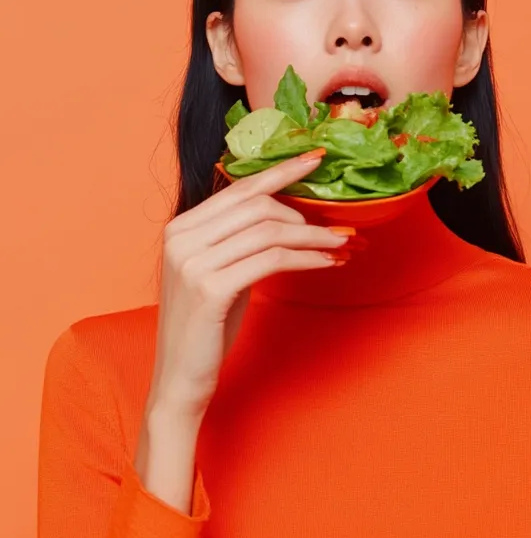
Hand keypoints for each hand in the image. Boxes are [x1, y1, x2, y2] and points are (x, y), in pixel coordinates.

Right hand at [146, 150, 350, 422]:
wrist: (179, 380)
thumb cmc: (205, 328)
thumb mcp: (218, 271)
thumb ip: (238, 239)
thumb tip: (289, 214)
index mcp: (180, 226)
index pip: (238, 187)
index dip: (280, 170)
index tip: (315, 158)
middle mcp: (181, 237)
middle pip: (258, 206)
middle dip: (306, 213)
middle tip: (339, 227)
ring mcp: (192, 261)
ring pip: (269, 231)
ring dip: (314, 237)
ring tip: (342, 244)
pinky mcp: (209, 287)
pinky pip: (271, 259)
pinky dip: (307, 258)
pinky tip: (327, 262)